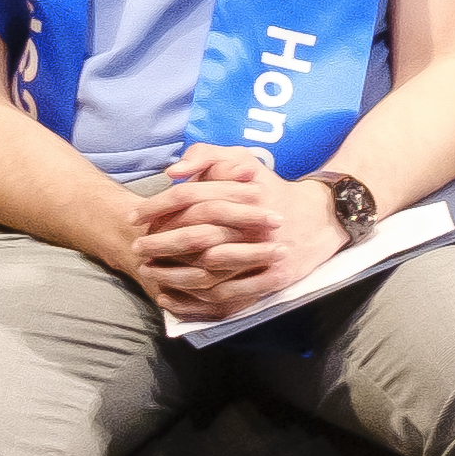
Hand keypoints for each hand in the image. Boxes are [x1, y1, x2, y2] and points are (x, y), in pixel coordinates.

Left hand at [127, 151, 328, 318]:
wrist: (321, 218)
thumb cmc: (271, 188)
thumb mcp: (244, 159)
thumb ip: (207, 155)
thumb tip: (174, 171)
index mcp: (244, 194)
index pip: (191, 197)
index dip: (157, 207)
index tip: (134, 216)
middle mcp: (254, 225)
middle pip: (196, 237)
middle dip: (160, 245)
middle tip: (137, 249)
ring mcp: (265, 256)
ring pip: (210, 272)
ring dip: (174, 276)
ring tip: (150, 273)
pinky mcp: (275, 280)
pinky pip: (230, 295)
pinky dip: (198, 301)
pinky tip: (173, 297)